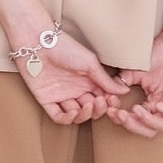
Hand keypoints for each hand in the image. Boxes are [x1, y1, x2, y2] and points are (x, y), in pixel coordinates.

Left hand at [16, 28, 133, 125]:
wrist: (38, 43)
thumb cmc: (65, 48)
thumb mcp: (90, 63)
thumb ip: (106, 80)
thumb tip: (124, 91)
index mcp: (87, 81)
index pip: (102, 98)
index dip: (108, 102)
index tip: (113, 100)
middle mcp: (75, 90)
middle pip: (91, 109)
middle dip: (98, 109)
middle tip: (101, 102)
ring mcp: (61, 96)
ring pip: (76, 115)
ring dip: (85, 115)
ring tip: (89, 106)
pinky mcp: (46, 100)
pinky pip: (58, 116)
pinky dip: (68, 119)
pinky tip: (74, 112)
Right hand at [104, 17, 162, 135]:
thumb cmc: (161, 52)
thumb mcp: (136, 70)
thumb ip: (123, 82)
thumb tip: (109, 93)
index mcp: (154, 103)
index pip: (139, 121)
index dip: (125, 120)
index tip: (111, 111)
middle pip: (151, 129)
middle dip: (134, 125)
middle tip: (121, 115)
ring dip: (150, 121)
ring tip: (136, 110)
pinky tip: (157, 106)